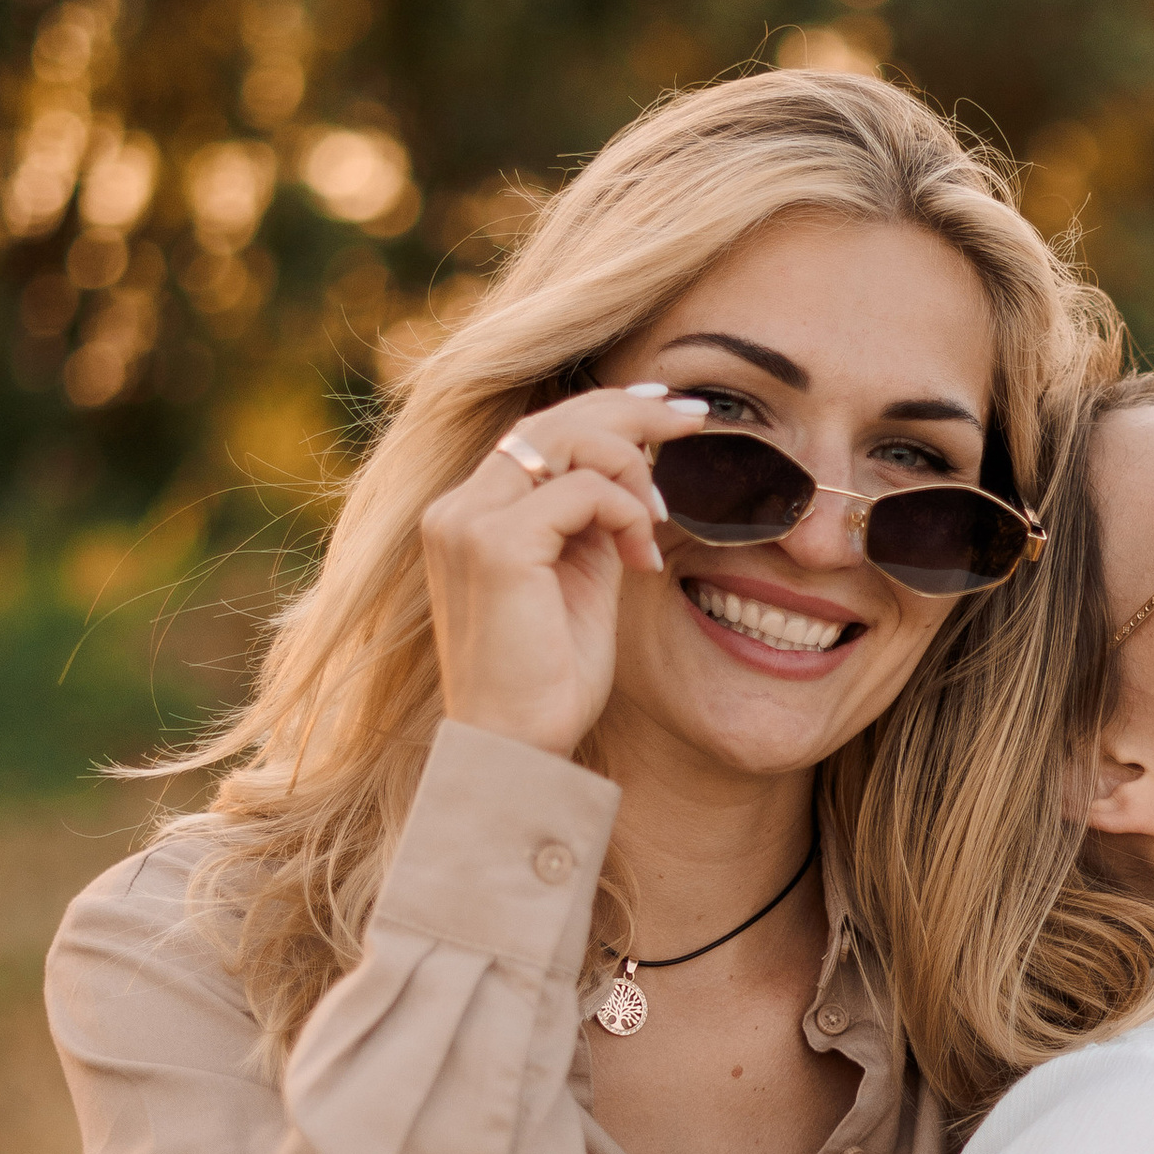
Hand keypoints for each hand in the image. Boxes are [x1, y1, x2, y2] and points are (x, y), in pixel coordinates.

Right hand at [420, 387, 704, 757]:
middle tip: (696, 420)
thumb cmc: (549, 678)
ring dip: (634, 469)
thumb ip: (593, 522)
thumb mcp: (579, 578)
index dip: (605, 407)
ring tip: (659, 520)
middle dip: (633, 409)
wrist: (517, 746)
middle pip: (553, 419)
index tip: (668, 407)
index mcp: (469, 513)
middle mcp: (457, 508)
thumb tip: (634, 471)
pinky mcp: (496, 545)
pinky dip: (627, 513)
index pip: (538, 431)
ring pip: (568, 440)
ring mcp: (468, 522)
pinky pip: (584, 491)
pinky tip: (641, 561)